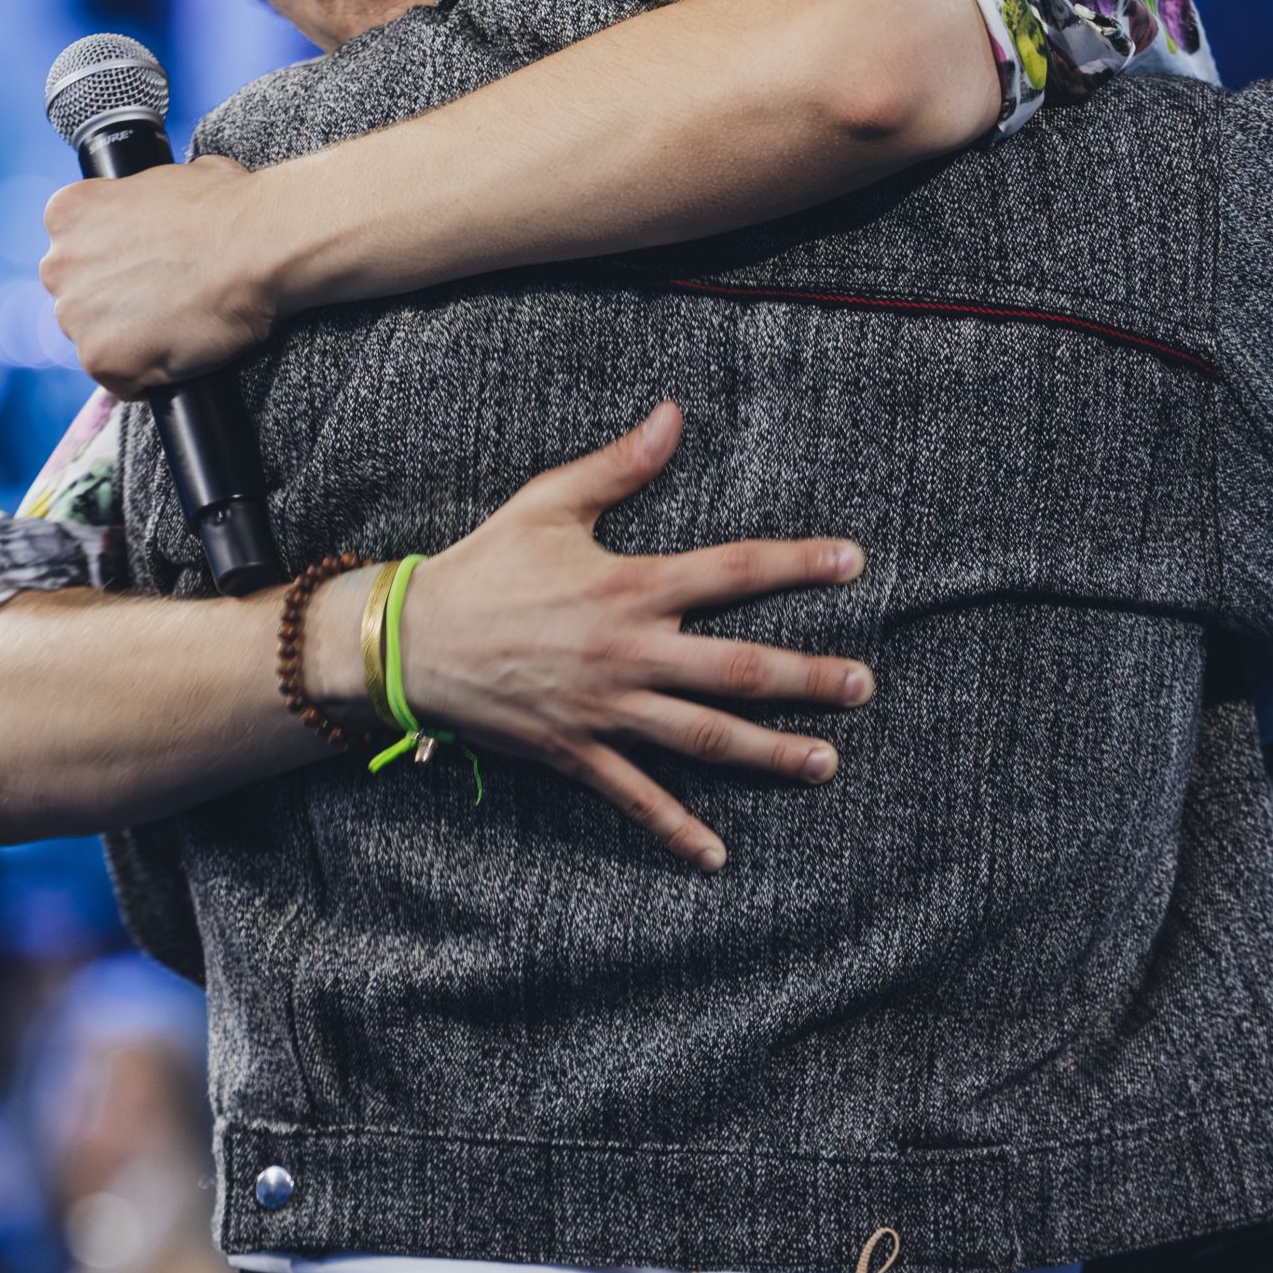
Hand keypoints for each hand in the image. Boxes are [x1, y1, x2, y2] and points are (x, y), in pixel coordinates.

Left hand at [40, 154, 271, 393]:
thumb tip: (146, 218)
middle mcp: (59, 265)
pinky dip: (148, 375)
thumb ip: (131, 206)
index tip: (145, 269)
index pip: (74, 253)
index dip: (112, 265)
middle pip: (78, 299)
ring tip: (178, 324)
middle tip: (165, 299)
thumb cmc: (229, 207)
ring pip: (95, 341)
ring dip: (129, 340)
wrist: (261, 245)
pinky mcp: (101, 359)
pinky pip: (119, 380)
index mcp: (67, 214)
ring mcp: (76, 315)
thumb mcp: (164, 180)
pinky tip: (180, 350)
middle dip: (114, 304)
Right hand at [311, 401, 870, 871]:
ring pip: (704, 737)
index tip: (853, 562)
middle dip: (807, 678)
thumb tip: (673, 416)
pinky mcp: (577, 752)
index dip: (798, 565)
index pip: (733, 571)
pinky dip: (677, 829)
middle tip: (863, 685)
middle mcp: (629, 652)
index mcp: (629, 586)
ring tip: (826, 762)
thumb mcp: (547, 504)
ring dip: (770, 753)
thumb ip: (618, 467)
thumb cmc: (483, 567)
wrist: (409, 642)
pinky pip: (636, 798)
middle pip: (737, 669)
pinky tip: (717, 857)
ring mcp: (606, 710)